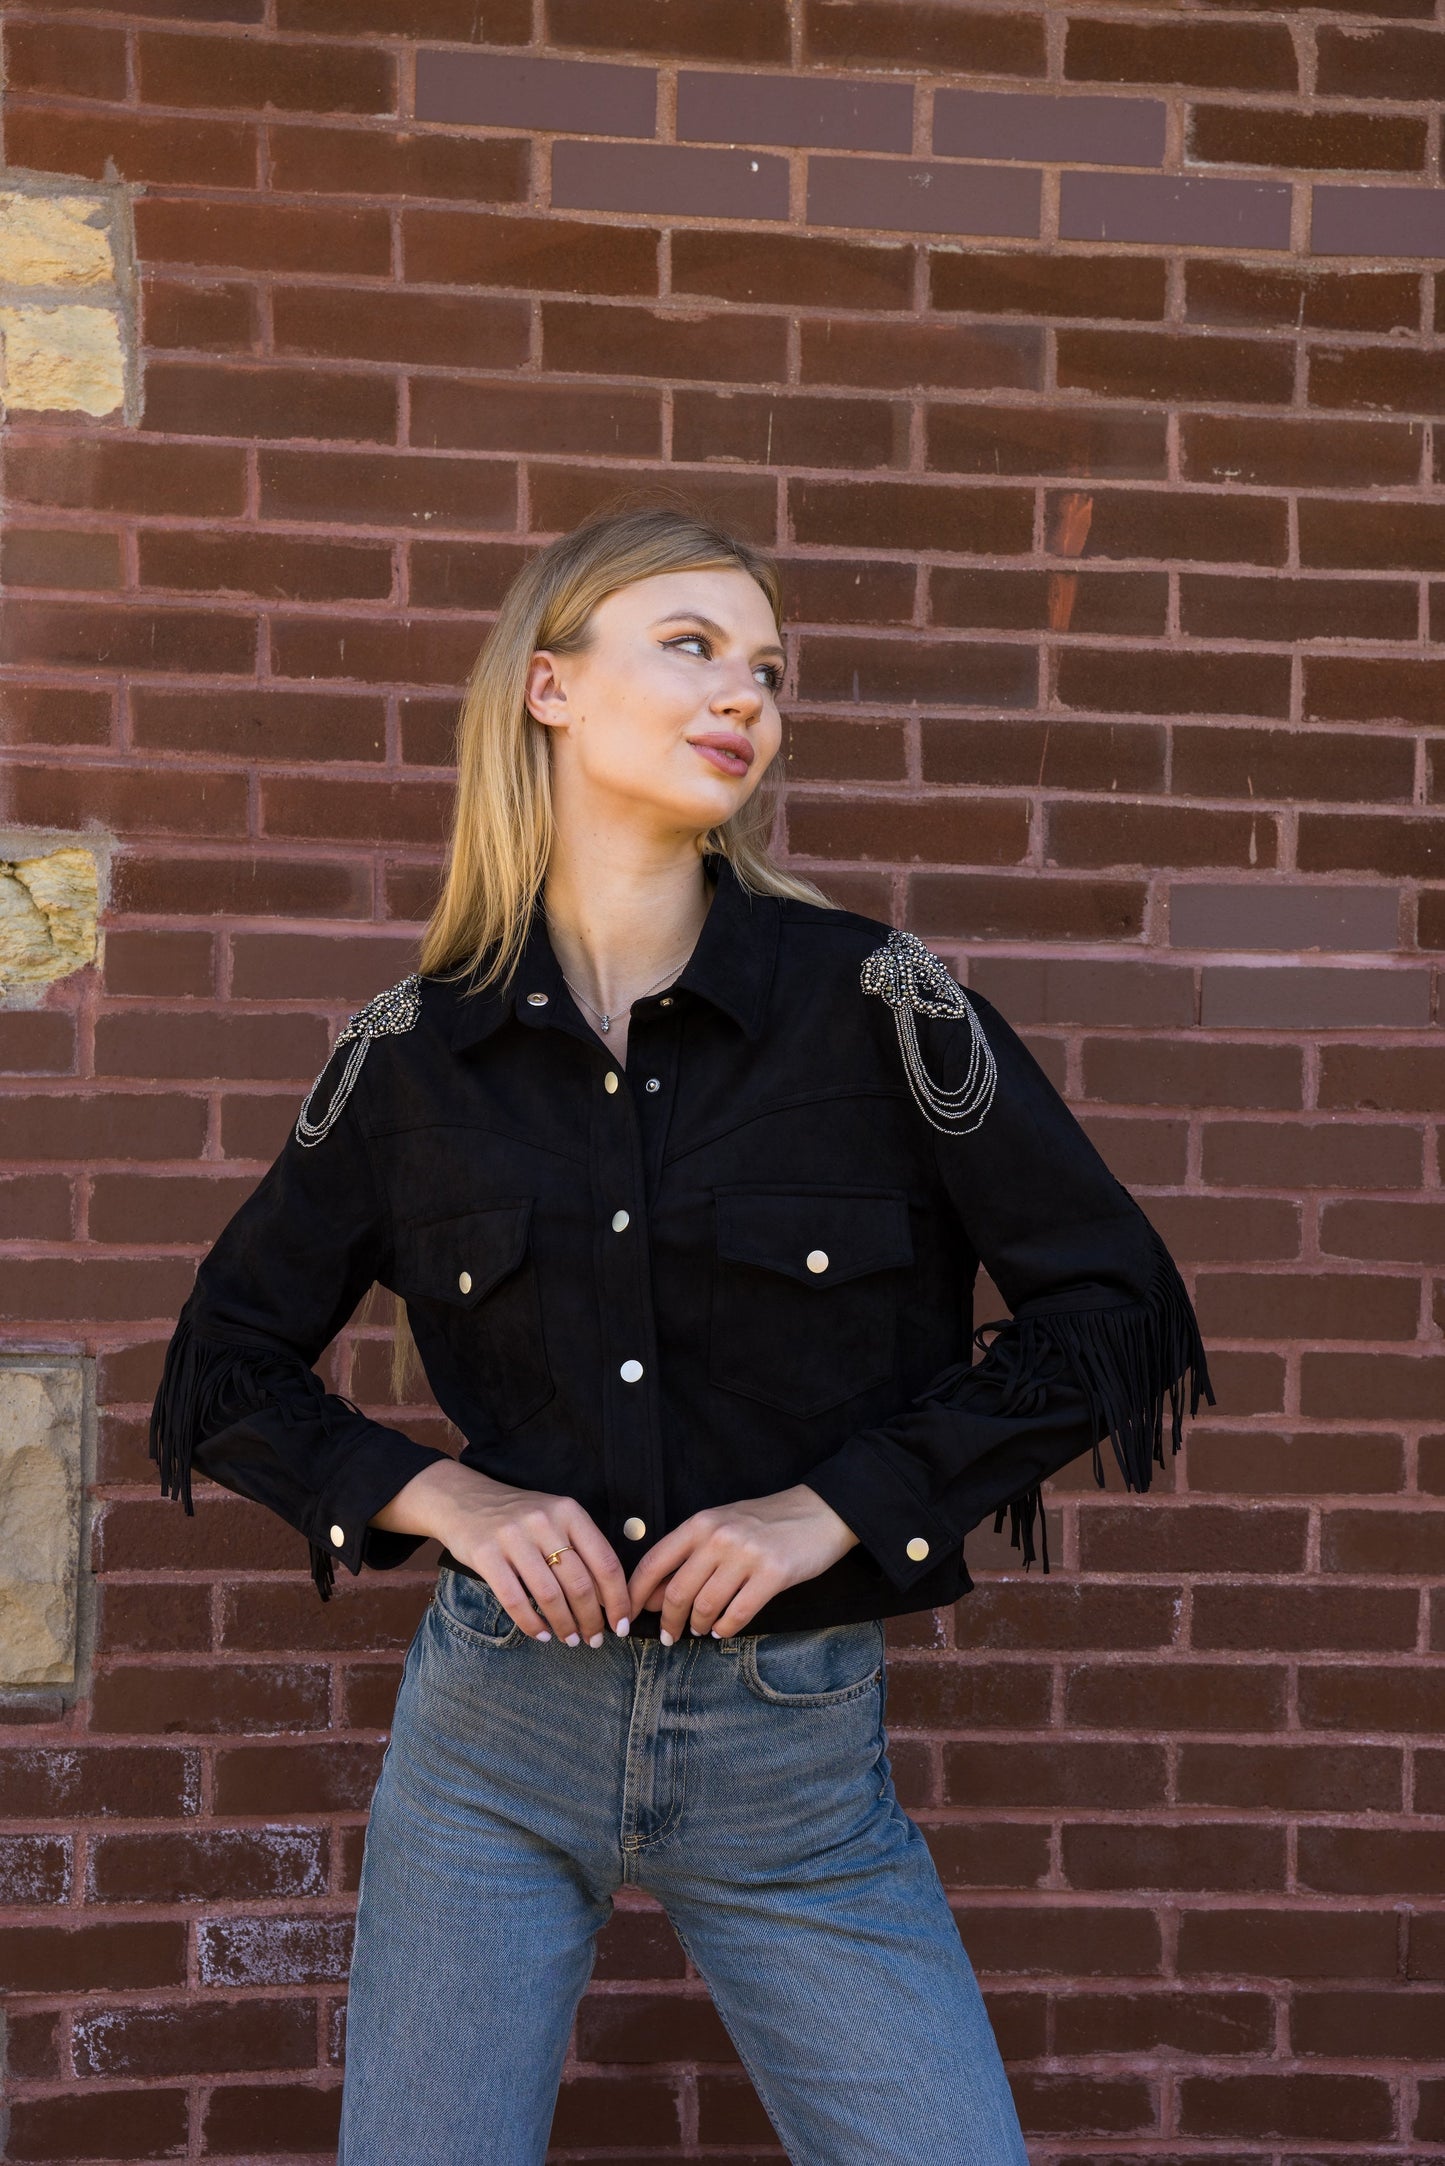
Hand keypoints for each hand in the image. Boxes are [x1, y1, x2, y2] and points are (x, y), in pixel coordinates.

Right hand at [370, 1460, 630, 1646]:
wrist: (464, 1500)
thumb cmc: (519, 1518)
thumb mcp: (554, 1518)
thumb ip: (580, 1549)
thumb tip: (609, 1600)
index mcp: (569, 1511)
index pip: (605, 1562)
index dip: (618, 1599)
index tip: (622, 1624)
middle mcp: (544, 1521)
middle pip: (579, 1583)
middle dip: (591, 1619)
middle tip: (595, 1639)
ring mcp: (513, 1537)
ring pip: (549, 1595)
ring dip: (564, 1625)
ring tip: (570, 1640)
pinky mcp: (485, 1554)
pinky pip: (515, 1600)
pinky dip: (532, 1623)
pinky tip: (541, 1634)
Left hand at [626, 1484, 859, 1642]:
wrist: (819, 1512)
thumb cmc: (765, 1521)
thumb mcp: (721, 1524)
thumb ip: (690, 1553)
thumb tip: (657, 1594)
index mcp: (700, 1523)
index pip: (654, 1562)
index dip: (636, 1594)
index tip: (628, 1616)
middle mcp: (719, 1537)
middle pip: (677, 1592)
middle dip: (668, 1621)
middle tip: (669, 1636)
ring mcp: (747, 1556)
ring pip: (706, 1607)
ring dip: (699, 1626)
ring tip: (701, 1629)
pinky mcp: (773, 1575)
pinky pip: (738, 1615)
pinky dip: (725, 1629)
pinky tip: (723, 1629)